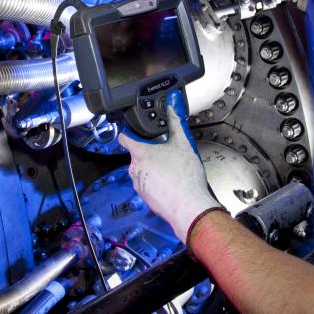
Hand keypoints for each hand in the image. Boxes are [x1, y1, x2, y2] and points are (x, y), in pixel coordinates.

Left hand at [118, 90, 222, 243]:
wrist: (188, 205)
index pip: (125, 138)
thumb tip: (173, 108)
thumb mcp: (183, 143)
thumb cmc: (184, 176)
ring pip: (143, 171)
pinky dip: (156, 183)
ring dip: (154, 170)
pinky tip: (171, 184)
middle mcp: (135, 169)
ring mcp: (138, 184)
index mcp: (140, 153)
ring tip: (172, 171)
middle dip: (150, 154)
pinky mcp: (144, 198)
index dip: (127, 133)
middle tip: (166, 154)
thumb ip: (176, 122)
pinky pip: (148, 185)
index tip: (129, 131)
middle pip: (138, 156)